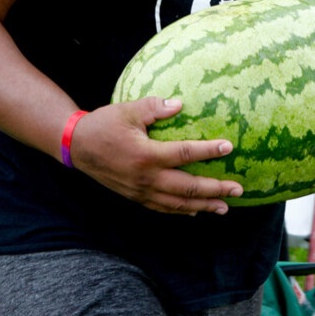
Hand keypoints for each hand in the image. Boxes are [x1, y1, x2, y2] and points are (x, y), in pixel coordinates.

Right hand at [67, 97, 245, 215]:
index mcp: (146, 155)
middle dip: (215, 190)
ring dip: (204, 206)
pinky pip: (163, 207)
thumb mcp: (127, 110)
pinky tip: (196, 211)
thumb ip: (154, 107)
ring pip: (178, 204)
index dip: (208, 151)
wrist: (77, 147)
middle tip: (238, 190)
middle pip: (188, 188)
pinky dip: (182, 210)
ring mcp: (141, 191)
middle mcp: (146, 178)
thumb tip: (179, 104)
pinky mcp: (135, 196)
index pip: (184, 154)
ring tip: (225, 207)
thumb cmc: (103, 125)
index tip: (229, 147)